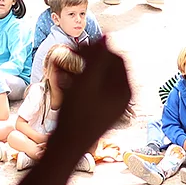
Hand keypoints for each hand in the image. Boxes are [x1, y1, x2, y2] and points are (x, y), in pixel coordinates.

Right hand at [47, 39, 131, 154]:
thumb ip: (99, 57)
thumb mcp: (88, 81)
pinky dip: (75, 83)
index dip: (98, 49)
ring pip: (95, 78)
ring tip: (60, 68)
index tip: (80, 46)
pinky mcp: (96, 112)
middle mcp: (121, 99)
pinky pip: (88, 90)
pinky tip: (60, 81)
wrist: (65, 148)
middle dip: (86, 59)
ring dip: (77, 69)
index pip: (117, 58)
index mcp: (125, 91)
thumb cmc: (77, 117)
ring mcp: (109, 106)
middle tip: (70, 52)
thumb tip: (107, 36)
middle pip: (106, 68)